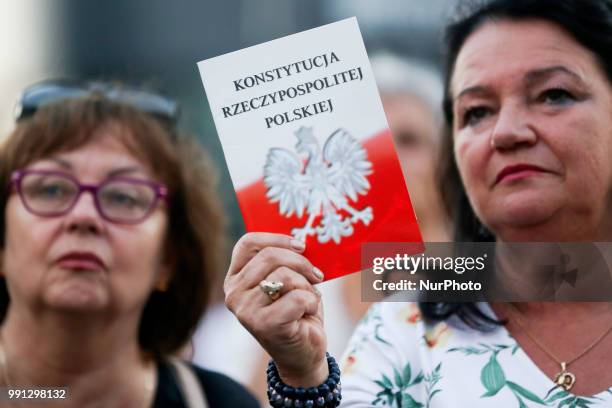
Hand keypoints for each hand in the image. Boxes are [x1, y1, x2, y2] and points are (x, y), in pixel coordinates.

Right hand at [224, 232, 328, 386]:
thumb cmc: (296, 312)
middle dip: (301, 263)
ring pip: (285, 275)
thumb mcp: (286, 280)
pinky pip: (299, 297)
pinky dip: (312, 302)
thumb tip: (302, 239)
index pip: (248, 243)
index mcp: (235, 278)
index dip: (278, 239)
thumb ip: (285, 260)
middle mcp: (234, 293)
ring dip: (307, 286)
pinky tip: (307, 314)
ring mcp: (246, 310)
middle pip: (270, 255)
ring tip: (308, 299)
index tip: (302, 246)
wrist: (303, 353)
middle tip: (317, 274)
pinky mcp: (265, 325)